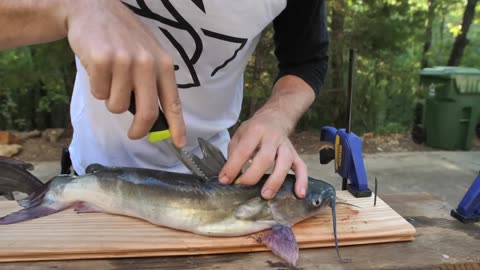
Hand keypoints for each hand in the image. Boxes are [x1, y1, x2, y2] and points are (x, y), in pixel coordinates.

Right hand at [65, 1, 185, 145]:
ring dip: (111, 99)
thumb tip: (155, 119)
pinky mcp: (101, 61)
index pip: (173, 101)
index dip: (177, 126)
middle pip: (147, 112)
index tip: (181, 143)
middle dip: (139, 130)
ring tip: (110, 77)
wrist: (94, 9)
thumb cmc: (123, 37)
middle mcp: (147, 63)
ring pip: (118, 105)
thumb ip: (153, 83)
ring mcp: (124, 61)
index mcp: (163, 64)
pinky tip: (98, 68)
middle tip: (133, 133)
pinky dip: (96, 87)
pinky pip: (98, 94)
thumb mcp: (147, 55)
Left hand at [218, 111, 307, 199]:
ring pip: (285, 163)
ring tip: (266, 196)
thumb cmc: (254, 130)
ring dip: (275, 181)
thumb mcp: (239, 135)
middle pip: (265, 158)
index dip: (233, 167)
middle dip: (253, 175)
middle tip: (242, 188)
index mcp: (256, 130)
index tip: (225, 180)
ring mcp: (286, 146)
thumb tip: (228, 177)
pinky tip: (299, 194)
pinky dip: (302, 181)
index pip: (244, 150)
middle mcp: (273, 137)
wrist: (275, 118)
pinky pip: (301, 167)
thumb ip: (234, 153)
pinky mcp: (295, 154)